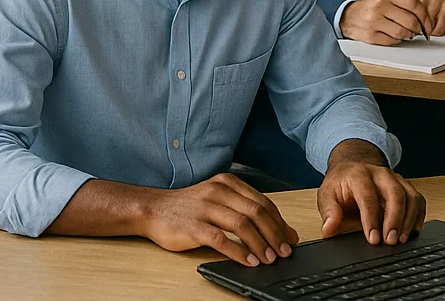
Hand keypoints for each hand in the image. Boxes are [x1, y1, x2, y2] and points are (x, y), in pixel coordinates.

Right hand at [143, 172, 299, 264]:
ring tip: (269, 259)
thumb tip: (275, 229)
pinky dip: (239, 253)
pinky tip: (249, 262)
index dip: (280, 221)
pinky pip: (222, 240)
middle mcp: (217, 191)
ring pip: (242, 225)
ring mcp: (205, 208)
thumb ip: (241, 208)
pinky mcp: (194, 226)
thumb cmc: (188, 207)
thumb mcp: (216, 198)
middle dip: (275, 234)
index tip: (290, 238)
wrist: (153, 209)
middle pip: (256, 212)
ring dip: (260, 244)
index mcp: (225, 182)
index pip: (262, 201)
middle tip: (284, 251)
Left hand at [318, 157, 425, 245]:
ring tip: (402, 239)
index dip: (371, 220)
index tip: (373, 240)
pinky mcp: (405, 186)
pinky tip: (413, 230)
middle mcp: (379, 174)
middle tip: (391, 241)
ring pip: (410, 196)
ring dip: (410, 220)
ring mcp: (395, 178)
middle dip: (395, 220)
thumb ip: (328, 212)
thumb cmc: (340, 184)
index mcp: (358, 174)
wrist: (350, 168)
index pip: (367, 197)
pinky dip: (419, 216)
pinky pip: (419, 200)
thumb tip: (328, 229)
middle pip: (394, 193)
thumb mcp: (327, 195)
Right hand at [340, 0, 432, 44]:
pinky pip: (393, 41)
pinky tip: (393, 35)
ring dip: (408, 35)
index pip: (413, 4)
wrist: (348, 17)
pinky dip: (396, 40)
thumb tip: (425, 16)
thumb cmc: (372, 8)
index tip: (428, 23)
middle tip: (418, 30)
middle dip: (418, 28)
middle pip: (411, 21)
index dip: (425, 16)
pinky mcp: (371, 36)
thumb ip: (405, 2)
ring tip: (404, 32)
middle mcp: (380, 7)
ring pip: (403, 33)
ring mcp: (374, 22)